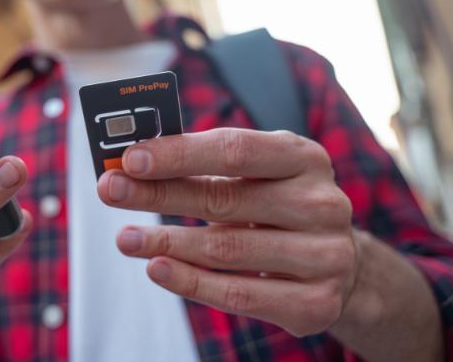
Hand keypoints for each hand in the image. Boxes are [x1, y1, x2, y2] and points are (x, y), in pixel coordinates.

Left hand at [97, 128, 357, 337]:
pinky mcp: (315, 302)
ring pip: (225, 249)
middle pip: (223, 199)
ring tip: (124, 237)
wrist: (342, 263)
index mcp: (304, 158)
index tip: (130, 159)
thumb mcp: (258, 172)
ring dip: (164, 242)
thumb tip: (134, 164)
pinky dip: (190, 282)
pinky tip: (156, 268)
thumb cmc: (279, 203)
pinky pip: (238, 294)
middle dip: (157, 194)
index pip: (235, 149)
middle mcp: (321, 203)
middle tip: (110, 191)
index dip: (179, 153)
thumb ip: (206, 163)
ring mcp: (324, 255)